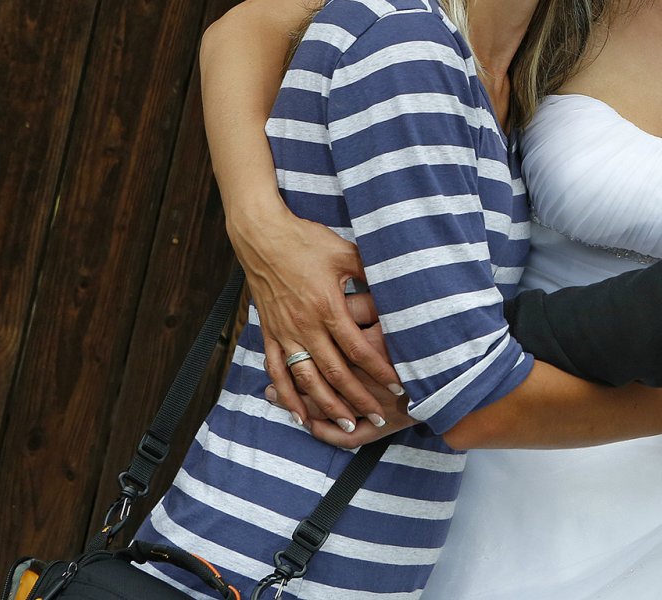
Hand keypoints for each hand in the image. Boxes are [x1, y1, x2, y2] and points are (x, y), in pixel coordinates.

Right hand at [230, 201, 402, 432]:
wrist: (262, 236)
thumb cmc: (307, 241)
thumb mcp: (346, 253)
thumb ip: (370, 275)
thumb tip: (397, 289)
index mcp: (328, 307)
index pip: (359, 349)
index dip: (379, 371)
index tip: (399, 386)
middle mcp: (306, 326)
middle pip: (335, 372)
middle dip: (359, 399)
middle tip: (379, 418)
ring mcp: (285, 332)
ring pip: (306, 379)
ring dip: (326, 405)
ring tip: (346, 424)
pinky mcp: (269, 333)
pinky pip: (276, 371)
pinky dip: (287, 396)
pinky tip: (299, 415)